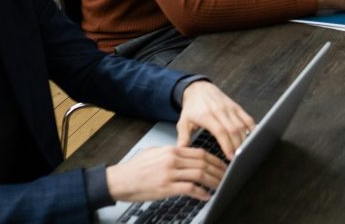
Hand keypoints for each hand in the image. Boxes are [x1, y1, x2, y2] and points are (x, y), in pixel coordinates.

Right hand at [105, 145, 227, 202]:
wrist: (119, 180)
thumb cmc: (135, 168)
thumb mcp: (154, 153)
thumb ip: (171, 153)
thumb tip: (187, 154)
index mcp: (171, 150)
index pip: (200, 152)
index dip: (214, 159)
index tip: (221, 164)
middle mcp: (172, 160)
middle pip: (203, 162)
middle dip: (217, 170)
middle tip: (226, 175)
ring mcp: (169, 174)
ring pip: (199, 175)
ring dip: (213, 181)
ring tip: (220, 185)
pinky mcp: (166, 188)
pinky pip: (189, 189)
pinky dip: (200, 192)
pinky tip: (206, 195)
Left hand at [177, 81, 256, 159]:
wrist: (199, 89)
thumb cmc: (192, 107)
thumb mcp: (183, 122)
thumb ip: (183, 138)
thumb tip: (182, 152)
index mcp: (206, 115)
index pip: (220, 131)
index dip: (227, 144)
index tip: (230, 157)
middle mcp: (220, 111)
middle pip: (233, 130)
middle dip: (237, 146)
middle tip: (239, 160)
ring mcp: (229, 108)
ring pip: (241, 125)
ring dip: (244, 140)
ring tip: (244, 153)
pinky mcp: (236, 107)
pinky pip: (247, 118)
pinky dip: (252, 129)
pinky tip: (253, 139)